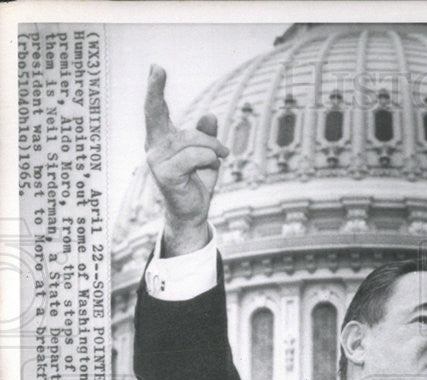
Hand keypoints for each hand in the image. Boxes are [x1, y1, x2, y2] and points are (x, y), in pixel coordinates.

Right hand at [145, 64, 228, 255]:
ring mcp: (156, 160)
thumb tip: (209, 114)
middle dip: (154, 90)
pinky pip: (195, 156)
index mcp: (162, 140)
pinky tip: (210, 167)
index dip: (155, 89)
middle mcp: (155, 146)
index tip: (156, 68)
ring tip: (219, 157)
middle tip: (157, 68)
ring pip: (192, 139)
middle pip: (155, 114)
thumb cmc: (196, 182)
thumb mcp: (206, 155)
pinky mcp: (164, 173)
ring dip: (213, 147)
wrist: (193, 212)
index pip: (156, 111)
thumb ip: (206, 135)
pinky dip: (209, 159)